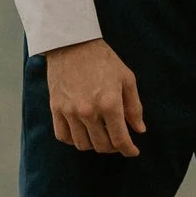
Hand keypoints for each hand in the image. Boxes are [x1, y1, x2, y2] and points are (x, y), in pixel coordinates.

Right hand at [45, 38, 146, 156]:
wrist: (73, 44)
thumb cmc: (104, 60)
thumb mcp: (127, 79)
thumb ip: (134, 107)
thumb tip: (139, 129)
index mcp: (110, 104)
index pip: (120, 139)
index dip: (128, 150)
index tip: (133, 151)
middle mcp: (89, 112)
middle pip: (102, 145)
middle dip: (114, 148)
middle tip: (119, 142)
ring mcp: (70, 112)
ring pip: (82, 144)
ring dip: (94, 145)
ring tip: (102, 136)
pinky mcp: (56, 109)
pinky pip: (63, 136)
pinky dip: (74, 140)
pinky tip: (83, 133)